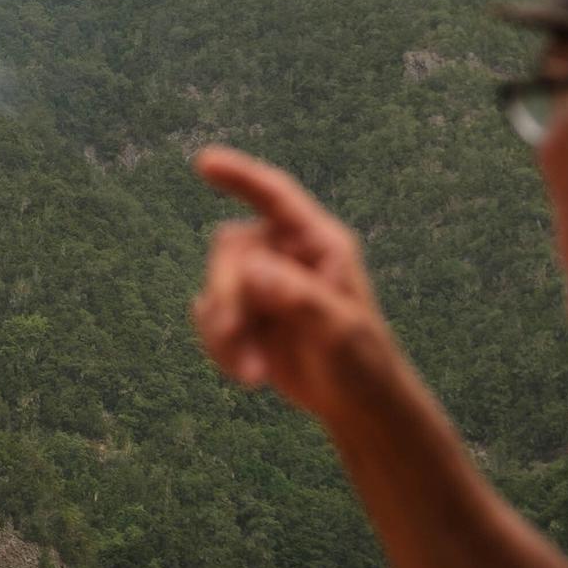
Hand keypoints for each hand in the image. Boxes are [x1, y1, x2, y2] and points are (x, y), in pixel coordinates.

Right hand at [191, 145, 391, 420]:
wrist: (357, 405)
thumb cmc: (364, 362)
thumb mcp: (341, 331)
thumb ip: (299, 297)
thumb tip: (251, 269)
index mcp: (319, 244)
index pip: (276, 197)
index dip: (240, 176)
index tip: (203, 162)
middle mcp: (287, 255)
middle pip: (232, 251)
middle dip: (227, 295)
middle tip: (235, 336)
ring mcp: (264, 285)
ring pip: (215, 288)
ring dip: (223, 331)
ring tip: (251, 375)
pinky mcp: (247, 315)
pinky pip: (211, 317)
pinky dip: (220, 347)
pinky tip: (247, 374)